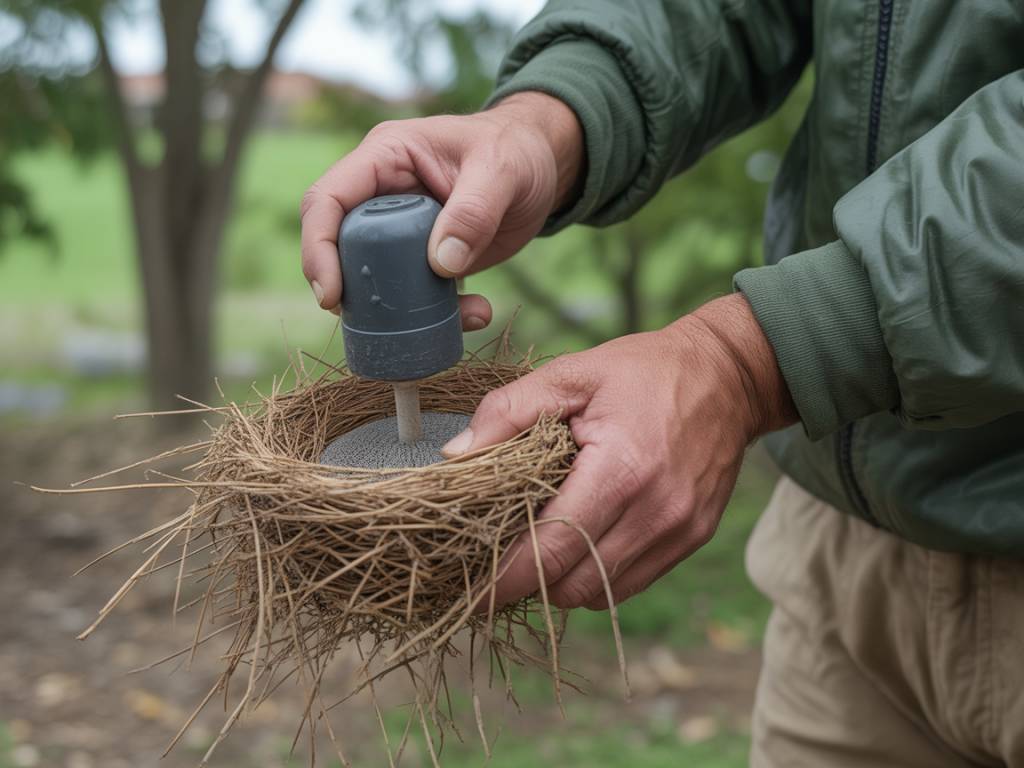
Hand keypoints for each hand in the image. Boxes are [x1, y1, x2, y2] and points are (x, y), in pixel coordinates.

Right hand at [300, 92, 583, 327]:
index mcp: (385, 157)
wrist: (542, 167)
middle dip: (357, 290)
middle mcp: (382, 195)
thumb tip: (441, 263)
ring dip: (405, 311)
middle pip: (342, 247)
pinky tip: (477, 313)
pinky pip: (415, 294)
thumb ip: (474, 211)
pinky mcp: (423, 258)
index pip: (328, 199)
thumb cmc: (517, 151)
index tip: (331, 295)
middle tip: (384, 324)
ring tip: (457, 318)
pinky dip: (441, 314)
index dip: (319, 247)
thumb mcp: (502, 171)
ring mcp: (401, 230)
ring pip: (378, 279)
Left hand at [442, 294, 797, 609]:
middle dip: (527, 582)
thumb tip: (457, 456)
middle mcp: (656, 511)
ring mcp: (680, 531)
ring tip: (535, 550)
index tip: (470, 590)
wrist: (728, 376)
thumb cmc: (643, 371)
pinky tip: (577, 543)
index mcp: (622, 469)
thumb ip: (508, 411)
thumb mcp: (571, 374)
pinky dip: (595, 575)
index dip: (504, 579)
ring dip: (560, 581)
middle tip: (495, 562)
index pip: (551, 550)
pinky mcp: (692, 539)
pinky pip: (629, 583)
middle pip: (572, 584)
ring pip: (600, 593)